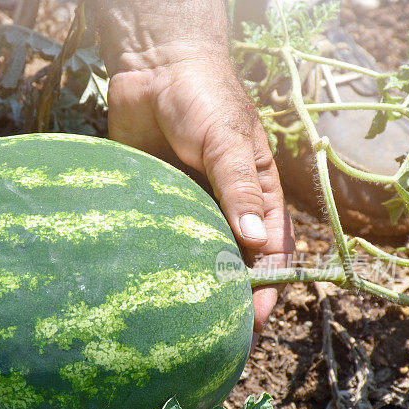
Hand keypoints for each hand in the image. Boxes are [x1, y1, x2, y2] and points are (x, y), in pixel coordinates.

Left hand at [107, 53, 293, 331]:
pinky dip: (151, 263)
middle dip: (225, 300)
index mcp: (256, 197)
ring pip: (191, 257)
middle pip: (230, 263)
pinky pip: (154, 240)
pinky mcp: (153, 206)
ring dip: (187, 288)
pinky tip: (140, 289)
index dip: (264, 290)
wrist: (152, 70)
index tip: (252, 324)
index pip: (269, 253)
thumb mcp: (226, 140)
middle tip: (213, 337)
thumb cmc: (202, 99)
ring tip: (176, 327)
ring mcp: (186, 210)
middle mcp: (223, 209)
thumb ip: (238, 187)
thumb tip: (253, 241)